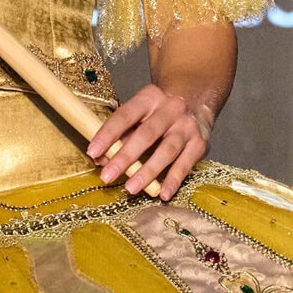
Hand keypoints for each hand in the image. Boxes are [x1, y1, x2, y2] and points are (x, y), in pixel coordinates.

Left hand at [87, 84, 210, 201]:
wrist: (196, 102)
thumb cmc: (158, 113)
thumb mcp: (139, 115)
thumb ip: (120, 135)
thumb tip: (101, 160)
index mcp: (149, 98)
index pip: (125, 115)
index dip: (108, 134)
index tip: (92, 152)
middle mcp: (171, 109)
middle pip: (146, 134)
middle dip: (125, 157)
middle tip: (107, 176)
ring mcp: (187, 126)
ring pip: (167, 151)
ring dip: (148, 172)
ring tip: (131, 189)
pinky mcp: (200, 144)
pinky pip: (185, 164)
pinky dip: (174, 180)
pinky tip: (163, 194)